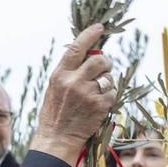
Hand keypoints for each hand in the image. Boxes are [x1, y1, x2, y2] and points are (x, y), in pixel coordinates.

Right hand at [27, 23, 114, 164]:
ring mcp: (87, 94)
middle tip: (103, 71)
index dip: (90, 35)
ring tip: (96, 94)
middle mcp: (73, 81)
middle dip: (105, 64)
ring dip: (107, 83)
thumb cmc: (55, 113)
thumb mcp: (55, 87)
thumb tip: (90, 55)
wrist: (56, 139)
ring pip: (108, 77)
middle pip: (100, 60)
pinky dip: (108, 98)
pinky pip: (112, 93)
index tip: (99, 27)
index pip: (77, 47)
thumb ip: (70, 71)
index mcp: (60, 74)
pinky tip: (98, 106)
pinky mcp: (99, 106)